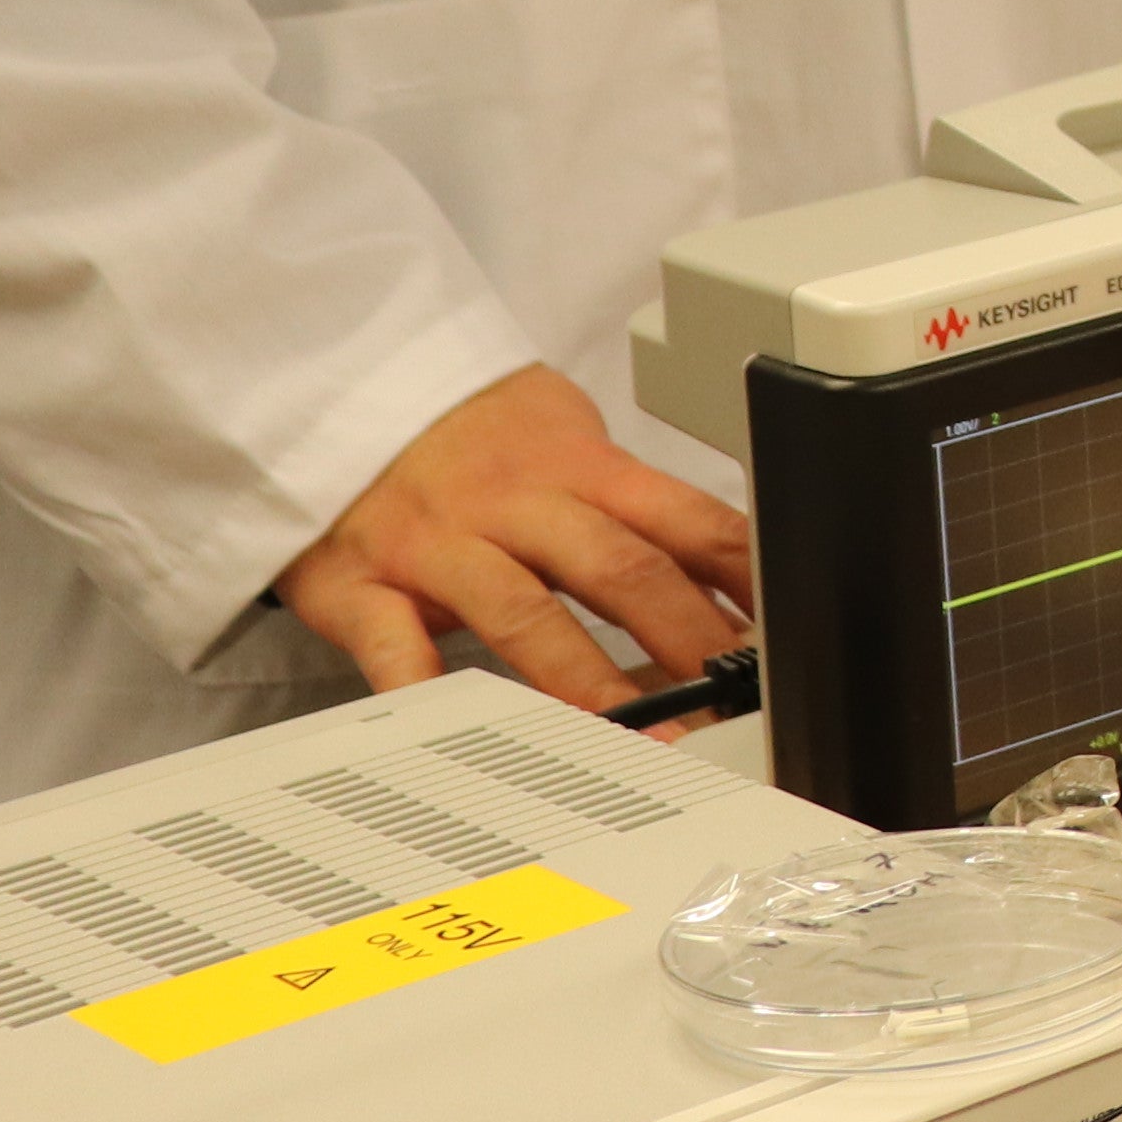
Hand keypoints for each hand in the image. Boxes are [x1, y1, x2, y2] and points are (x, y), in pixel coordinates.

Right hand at [275, 363, 755, 714]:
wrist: (331, 387)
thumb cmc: (472, 434)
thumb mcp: (566, 440)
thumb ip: (635, 505)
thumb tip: (734, 568)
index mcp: (581, 468)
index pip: (685, 521)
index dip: (746, 577)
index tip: (791, 631)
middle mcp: (516, 504)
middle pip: (617, 568)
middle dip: (685, 637)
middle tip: (733, 700)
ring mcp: (438, 547)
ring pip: (521, 613)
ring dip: (585, 680)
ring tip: (639, 734)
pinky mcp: (361, 586)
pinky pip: (392, 645)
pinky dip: (425, 692)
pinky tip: (461, 733)